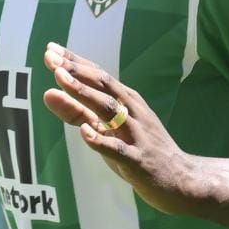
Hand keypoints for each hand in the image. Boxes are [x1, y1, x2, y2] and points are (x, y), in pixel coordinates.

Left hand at [41, 42, 204, 216]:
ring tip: (60, 80)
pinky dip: (101, 140)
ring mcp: (136, 135)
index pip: (98, 75)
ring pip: (109, 111)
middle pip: (103, 86)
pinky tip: (85, 132)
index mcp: (126, 101)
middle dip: (76, 70)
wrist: (181, 180)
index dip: (74, 61)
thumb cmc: (138, 150)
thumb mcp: (106, 128)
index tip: (50, 49)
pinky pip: (118, 149)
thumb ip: (77, 111)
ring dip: (84, 94)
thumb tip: (48, 92)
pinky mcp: (138, 161)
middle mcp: (132, 112)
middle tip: (51, 58)